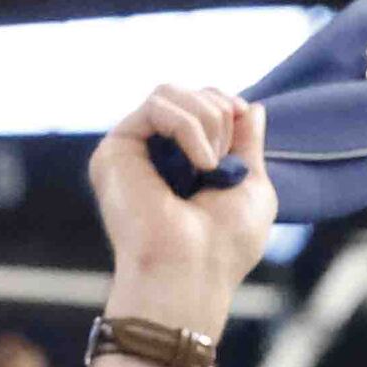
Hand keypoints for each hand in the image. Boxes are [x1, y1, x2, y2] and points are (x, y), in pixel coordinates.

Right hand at [86, 87, 275, 334]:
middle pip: (186, 92)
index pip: (200, 105)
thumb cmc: (224, 246)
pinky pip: (157, 106)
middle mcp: (150, 156)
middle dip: (219, 114)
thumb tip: (252, 106)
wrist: (192, 274)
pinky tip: (201, 164)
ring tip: (212, 166)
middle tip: (223, 162)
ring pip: (169, 92)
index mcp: (179, 164)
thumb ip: (248, 144)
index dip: (226, 106)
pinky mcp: (114, 151)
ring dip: (206, 120)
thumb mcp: (251, 185)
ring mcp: (130, 152)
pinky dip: (189, 127)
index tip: (242, 128)